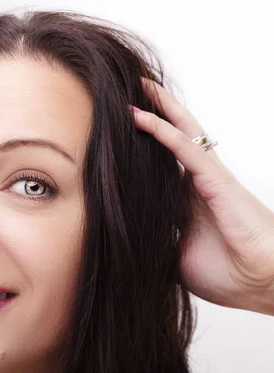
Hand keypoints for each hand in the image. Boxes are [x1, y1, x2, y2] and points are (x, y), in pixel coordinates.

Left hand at [130, 78, 273, 314]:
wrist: (262, 286)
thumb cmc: (228, 274)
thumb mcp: (175, 257)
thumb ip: (154, 242)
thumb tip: (124, 240)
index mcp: (189, 201)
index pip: (160, 165)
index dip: (142, 147)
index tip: (115, 134)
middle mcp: (198, 182)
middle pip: (172, 138)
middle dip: (154, 113)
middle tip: (129, 91)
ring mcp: (209, 178)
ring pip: (181, 132)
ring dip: (159, 108)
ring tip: (138, 84)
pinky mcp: (217, 181)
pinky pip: (186, 150)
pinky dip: (163, 132)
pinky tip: (142, 116)